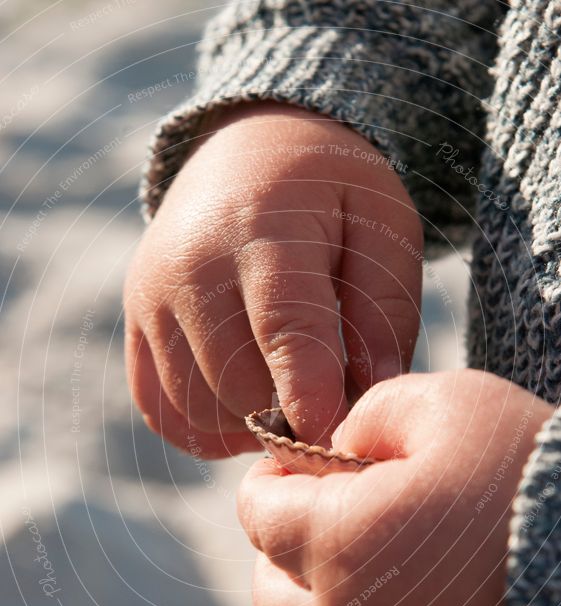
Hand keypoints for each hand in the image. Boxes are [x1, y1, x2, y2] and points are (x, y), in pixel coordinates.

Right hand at [125, 103, 421, 456]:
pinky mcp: (134, 323)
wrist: (247, 149)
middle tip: (329, 404)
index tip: (342, 439)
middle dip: (291, 417)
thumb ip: (385, 307)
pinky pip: (161, 410)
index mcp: (261, 229)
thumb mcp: (384, 225)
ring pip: (198, 409)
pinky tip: (244, 407)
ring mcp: (151, 298)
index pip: (286, 333)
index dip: (316, 401)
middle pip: (239, 386)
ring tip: (289, 398)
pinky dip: (206, 428)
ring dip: (250, 427)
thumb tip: (373, 390)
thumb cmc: (329, 191)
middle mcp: (190, 268)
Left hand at [237, 370, 551, 605]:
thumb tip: (339, 445)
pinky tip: (402, 572)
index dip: (269, 476)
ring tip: (362, 537)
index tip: (298, 457)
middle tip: (315, 504)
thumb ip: (369, 414)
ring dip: (313, 582)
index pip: (258, 513)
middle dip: (276, 543)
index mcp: (341, 540)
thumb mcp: (444, 404)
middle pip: (269, 590)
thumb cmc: (525, 473)